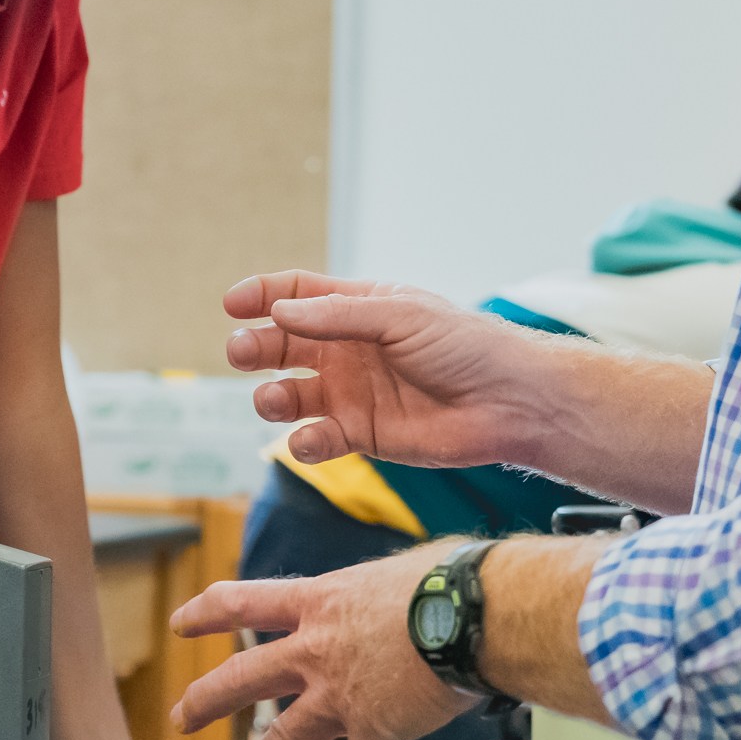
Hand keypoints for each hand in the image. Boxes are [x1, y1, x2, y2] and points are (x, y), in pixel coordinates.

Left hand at [171, 542, 468, 739]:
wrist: (472, 616)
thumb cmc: (449, 582)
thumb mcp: (398, 571)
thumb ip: (382, 590)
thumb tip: (402, 593)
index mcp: (321, 603)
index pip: (245, 602)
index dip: (207, 611)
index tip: (182, 621)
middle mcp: (318, 651)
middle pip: (243, 678)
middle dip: (206, 700)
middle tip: (182, 716)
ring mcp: (339, 695)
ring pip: (283, 739)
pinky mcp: (373, 729)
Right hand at [221, 272, 569, 470]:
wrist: (507, 401)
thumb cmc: (464, 345)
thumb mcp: (400, 315)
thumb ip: (338, 316)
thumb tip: (279, 313)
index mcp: (359, 310)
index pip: (297, 296)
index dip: (261, 296)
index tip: (232, 304)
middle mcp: (347, 350)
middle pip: (281, 345)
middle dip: (255, 347)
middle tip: (242, 352)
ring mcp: (351, 394)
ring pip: (288, 395)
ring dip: (272, 397)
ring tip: (279, 399)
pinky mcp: (361, 436)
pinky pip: (315, 440)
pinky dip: (304, 442)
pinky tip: (312, 439)